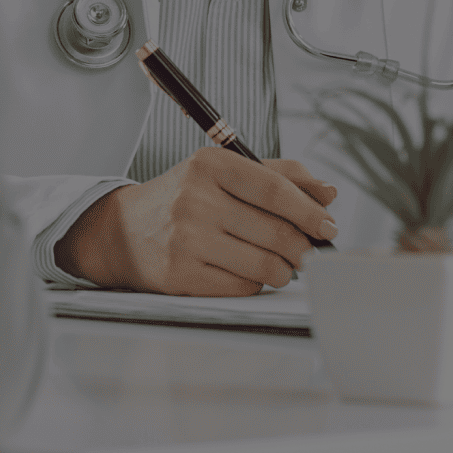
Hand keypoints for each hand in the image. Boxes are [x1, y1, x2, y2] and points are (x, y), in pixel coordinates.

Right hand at [54, 147, 337, 295]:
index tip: (329, 226)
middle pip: (277, 232)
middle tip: (308, 252)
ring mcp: (187, 238)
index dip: (310, 212)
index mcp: (209, 164)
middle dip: (303, 248)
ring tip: (275, 263)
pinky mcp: (181, 275)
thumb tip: (328, 192)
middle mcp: (195, 198)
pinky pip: (243, 287)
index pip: (275, 189)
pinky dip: (253, 283)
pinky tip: (242, 270)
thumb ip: (277, 175)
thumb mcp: (221, 172)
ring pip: (266, 266)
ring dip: (282, 270)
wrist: (123, 231)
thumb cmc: (182, 198)